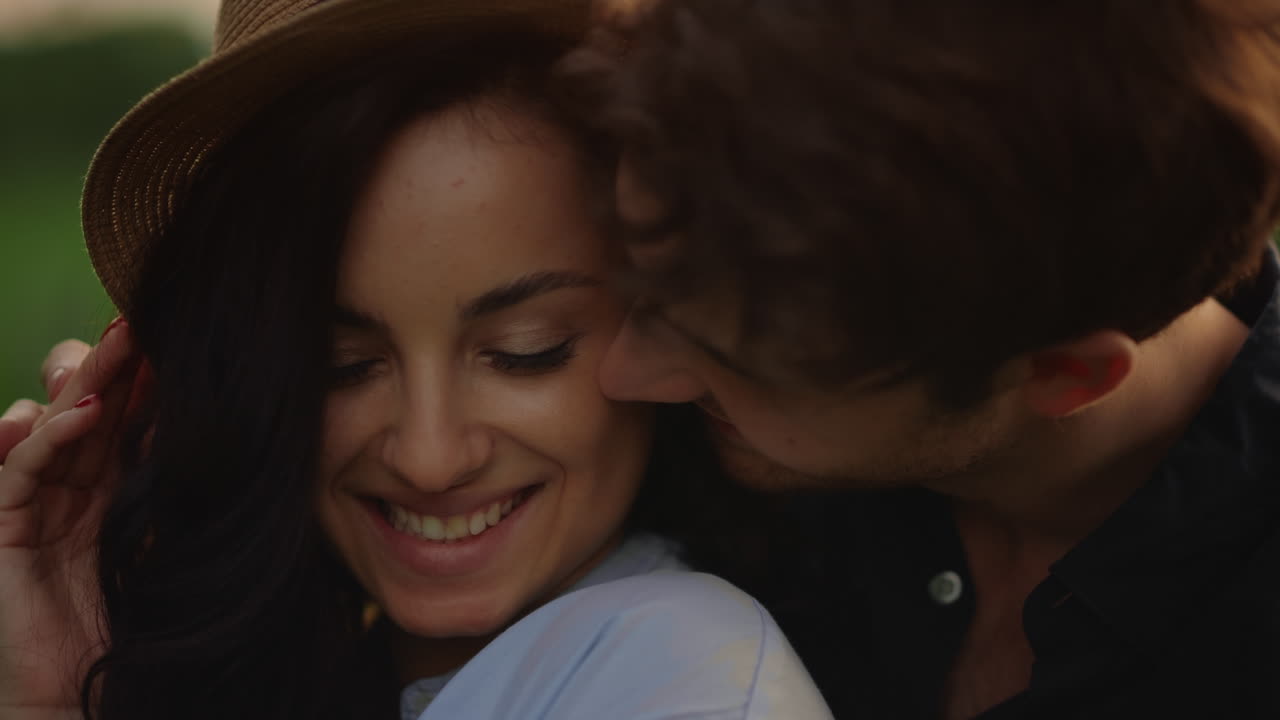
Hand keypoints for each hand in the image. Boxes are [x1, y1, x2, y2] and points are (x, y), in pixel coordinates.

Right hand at [0, 319, 142, 714]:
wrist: (89, 699)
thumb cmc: (140, 626)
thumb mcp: (169, 538)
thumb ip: (176, 486)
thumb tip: (214, 425)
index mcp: (110, 490)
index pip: (124, 419)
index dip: (144, 379)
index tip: (178, 336)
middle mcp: (68, 491)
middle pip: (85, 411)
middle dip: (113, 364)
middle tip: (142, 319)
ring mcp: (31, 507)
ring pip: (50, 427)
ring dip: (83, 383)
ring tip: (118, 345)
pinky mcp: (1, 531)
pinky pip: (17, 473)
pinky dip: (46, 438)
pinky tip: (80, 413)